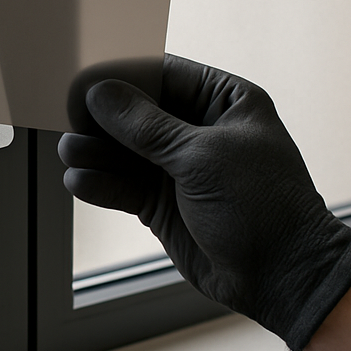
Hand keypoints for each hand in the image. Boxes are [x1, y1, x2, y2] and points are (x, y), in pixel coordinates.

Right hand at [58, 55, 350, 350]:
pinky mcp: (162, 204)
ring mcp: (179, 168)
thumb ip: (146, 126)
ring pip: (124, 151)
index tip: (85, 76)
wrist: (281, 277)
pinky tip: (79, 180)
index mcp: (224, 102)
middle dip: (103, 116)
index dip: (124, 74)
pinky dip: (101, 183)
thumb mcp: (202, 157)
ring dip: (96, 150)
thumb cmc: (262, 206)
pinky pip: (123, 186)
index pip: (164, 73)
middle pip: (137, 112)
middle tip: (68, 116)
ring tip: (69, 151)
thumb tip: (100, 93)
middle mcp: (199, 130)